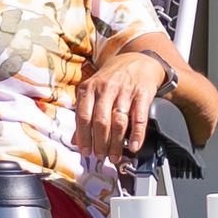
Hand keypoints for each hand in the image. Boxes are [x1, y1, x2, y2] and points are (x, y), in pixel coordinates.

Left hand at [73, 50, 170, 164]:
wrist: (138, 60)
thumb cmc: (112, 79)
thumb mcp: (93, 90)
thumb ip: (83, 114)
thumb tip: (75, 140)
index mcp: (90, 88)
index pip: (83, 116)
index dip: (83, 137)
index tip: (85, 152)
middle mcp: (106, 88)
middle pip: (100, 121)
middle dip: (100, 143)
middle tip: (101, 157)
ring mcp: (125, 91)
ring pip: (118, 122)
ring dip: (116, 143)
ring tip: (115, 156)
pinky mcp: (143, 94)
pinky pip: (139, 118)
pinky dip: (137, 135)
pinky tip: (133, 146)